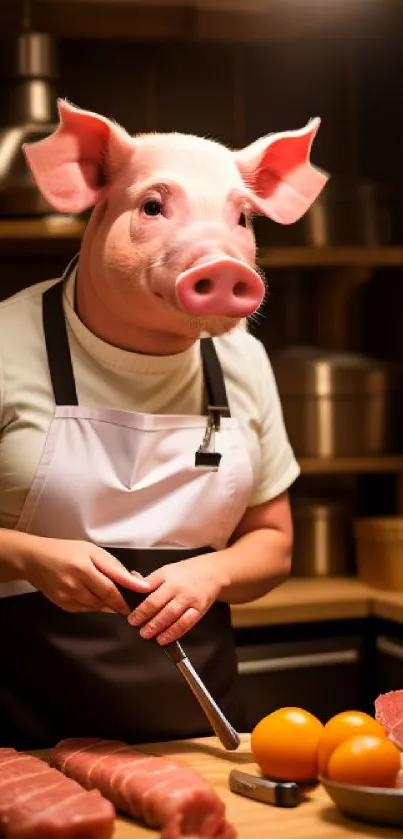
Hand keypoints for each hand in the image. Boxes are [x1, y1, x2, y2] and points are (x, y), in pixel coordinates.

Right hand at [21, 536, 149, 614]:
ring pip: (98, 607)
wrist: (34, 559)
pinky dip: (97, 604)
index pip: (111, 589)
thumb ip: (114, 567)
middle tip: (131, 596)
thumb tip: (135, 580)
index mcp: (82, 568)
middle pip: (106, 601)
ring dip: (110, 603)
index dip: (128, 596)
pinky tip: (96, 594)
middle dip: (121, 600)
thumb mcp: (92, 551)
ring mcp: (67, 598)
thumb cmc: (65, 551)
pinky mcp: (64, 606)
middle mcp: (74, 586)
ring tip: (114, 592)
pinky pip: (88, 609)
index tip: (142, 597)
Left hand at [127, 554, 226, 643]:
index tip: (130, 615)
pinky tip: (164, 639)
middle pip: (158, 602)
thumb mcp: (166, 571)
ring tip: (146, 634)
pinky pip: (185, 623)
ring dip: (157, 626)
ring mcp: (189, 598)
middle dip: (144, 616)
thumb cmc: (186, 573)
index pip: (147, 588)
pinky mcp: (199, 609)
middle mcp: (177, 586)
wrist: (213, 572)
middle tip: (135, 625)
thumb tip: (130, 584)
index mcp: (166, 575)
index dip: (138, 603)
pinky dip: (173, 633)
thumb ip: (149, 581)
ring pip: (171, 614)